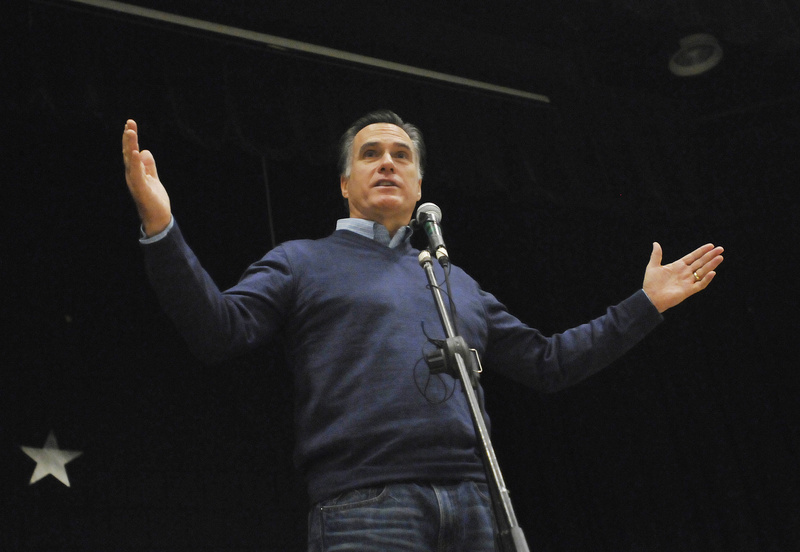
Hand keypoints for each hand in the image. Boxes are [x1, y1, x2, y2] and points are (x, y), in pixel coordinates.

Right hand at [122, 119, 171, 236]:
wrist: (158, 219)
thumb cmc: (154, 200)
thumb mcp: (153, 178)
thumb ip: (149, 166)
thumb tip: (144, 151)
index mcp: (135, 172)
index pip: (131, 152)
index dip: (131, 138)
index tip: (130, 124)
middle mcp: (132, 175)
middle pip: (129, 153)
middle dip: (129, 138)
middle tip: (129, 122)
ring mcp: (135, 182)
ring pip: (130, 161)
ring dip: (130, 146)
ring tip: (130, 132)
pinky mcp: (141, 189)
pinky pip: (137, 173)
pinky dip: (136, 162)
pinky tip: (136, 151)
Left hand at [643, 242, 723, 312]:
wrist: (650, 297)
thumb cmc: (651, 283)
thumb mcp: (653, 266)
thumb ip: (656, 255)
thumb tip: (656, 243)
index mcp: (678, 266)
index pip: (693, 257)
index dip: (701, 251)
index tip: (710, 245)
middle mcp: (685, 273)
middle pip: (700, 262)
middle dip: (710, 256)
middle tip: (720, 249)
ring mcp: (688, 281)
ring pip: (703, 271)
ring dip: (711, 265)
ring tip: (720, 257)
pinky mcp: (688, 290)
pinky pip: (700, 285)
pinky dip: (706, 279)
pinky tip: (712, 273)